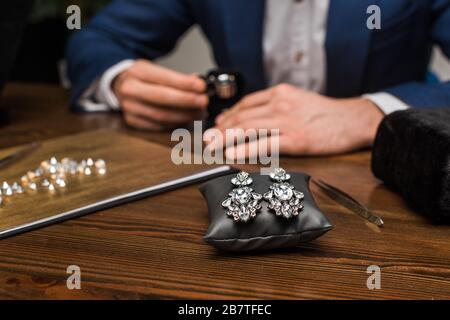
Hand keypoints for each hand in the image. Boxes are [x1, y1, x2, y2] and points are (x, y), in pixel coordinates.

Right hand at [113, 59, 208, 129]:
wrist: (120, 85)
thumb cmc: (144, 78)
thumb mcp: (158, 70)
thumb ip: (179, 78)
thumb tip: (200, 84)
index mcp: (137, 71)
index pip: (163, 78)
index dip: (184, 83)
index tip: (202, 86)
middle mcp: (130, 89)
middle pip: (162, 98)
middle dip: (186, 101)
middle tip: (203, 102)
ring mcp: (129, 107)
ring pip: (161, 115)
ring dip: (184, 115)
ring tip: (199, 112)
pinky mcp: (132, 121)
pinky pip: (158, 126)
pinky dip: (175, 124)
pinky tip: (187, 119)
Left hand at [208, 83, 383, 157]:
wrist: (354, 120)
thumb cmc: (326, 113)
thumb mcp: (298, 99)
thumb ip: (275, 105)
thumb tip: (250, 116)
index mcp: (280, 93)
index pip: (245, 103)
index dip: (227, 116)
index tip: (216, 125)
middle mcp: (280, 103)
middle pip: (242, 116)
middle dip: (220, 129)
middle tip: (206, 140)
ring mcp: (287, 121)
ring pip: (248, 129)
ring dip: (225, 139)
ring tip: (211, 148)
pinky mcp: (295, 139)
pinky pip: (264, 144)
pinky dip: (245, 149)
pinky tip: (231, 154)